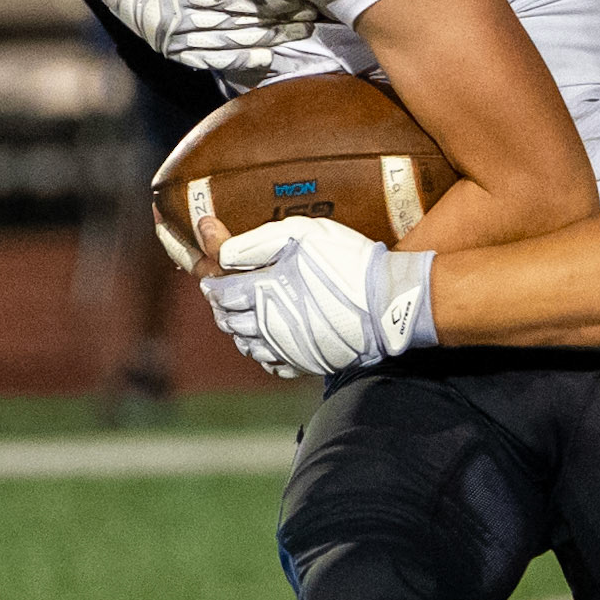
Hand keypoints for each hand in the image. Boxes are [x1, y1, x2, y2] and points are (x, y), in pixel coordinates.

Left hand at [196, 215, 436, 378]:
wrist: (388, 301)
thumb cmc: (347, 261)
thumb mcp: (300, 234)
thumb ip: (254, 242)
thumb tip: (220, 251)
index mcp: (263, 291)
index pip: (219, 291)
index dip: (210, 279)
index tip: (212, 271)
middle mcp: (268, 325)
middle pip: (227, 320)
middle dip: (222, 304)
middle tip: (229, 289)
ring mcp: (286, 348)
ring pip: (245, 345)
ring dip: (240, 328)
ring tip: (250, 312)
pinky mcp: (305, 363)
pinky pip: (270, 364)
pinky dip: (263, 351)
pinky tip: (271, 336)